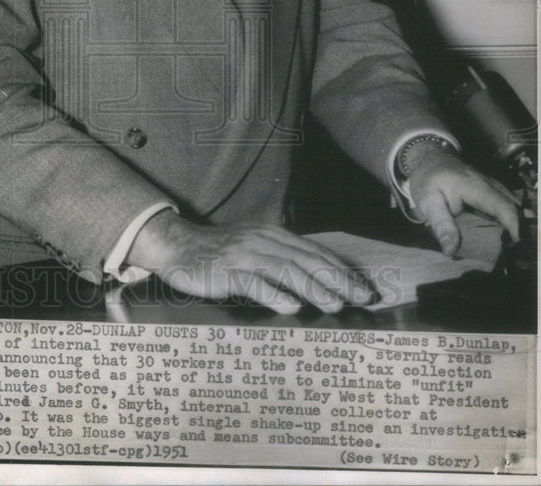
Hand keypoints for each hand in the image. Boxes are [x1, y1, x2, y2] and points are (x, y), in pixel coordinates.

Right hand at [126, 210, 376, 314]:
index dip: (340, 269)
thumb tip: (316, 281)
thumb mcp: (253, 249)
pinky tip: (290, 306)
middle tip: (361, 298)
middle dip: (337, 279)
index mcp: (272, 234)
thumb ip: (280, 260)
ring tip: (334, 305)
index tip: (364, 288)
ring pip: (285, 270)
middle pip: (306, 260)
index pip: (314, 252)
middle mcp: (262, 240)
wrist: (176, 246)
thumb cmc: (218, 254)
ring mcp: (243, 254)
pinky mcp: (226, 270)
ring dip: (312, 288)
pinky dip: (273, 293)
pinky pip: (253, 282)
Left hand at [405, 144, 520, 255]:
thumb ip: (441, 225)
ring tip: (519, 251)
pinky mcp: (495, 193)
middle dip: (524, 231)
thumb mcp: (428, 202)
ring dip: (521, 227)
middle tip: (521, 256)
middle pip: (516, 209)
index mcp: (476, 187)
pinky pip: (510, 208)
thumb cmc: (429, 180)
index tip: (519, 246)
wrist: (430, 159)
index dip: (515, 227)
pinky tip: (511, 239)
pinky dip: (515, 222)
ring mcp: (495, 188)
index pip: (504, 207)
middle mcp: (492, 186)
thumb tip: (451, 250)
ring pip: (517, 208)